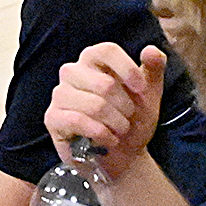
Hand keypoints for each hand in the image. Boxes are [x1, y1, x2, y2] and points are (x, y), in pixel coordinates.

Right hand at [45, 42, 166, 177]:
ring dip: (116, 124)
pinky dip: (101, 134)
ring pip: (95, 105)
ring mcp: (60, 95)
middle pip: (105, 83)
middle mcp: (73, 72)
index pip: (106, 51)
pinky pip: (78, 121)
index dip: (127, 69)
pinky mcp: (53, 117)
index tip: (141, 89)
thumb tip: (151, 50)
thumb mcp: (149, 94)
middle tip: (127, 118)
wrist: (123, 155)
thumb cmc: (132, 120)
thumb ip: (153, 69)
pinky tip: (107, 139)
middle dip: (125, 108)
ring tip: (118, 130)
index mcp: (94, 60)